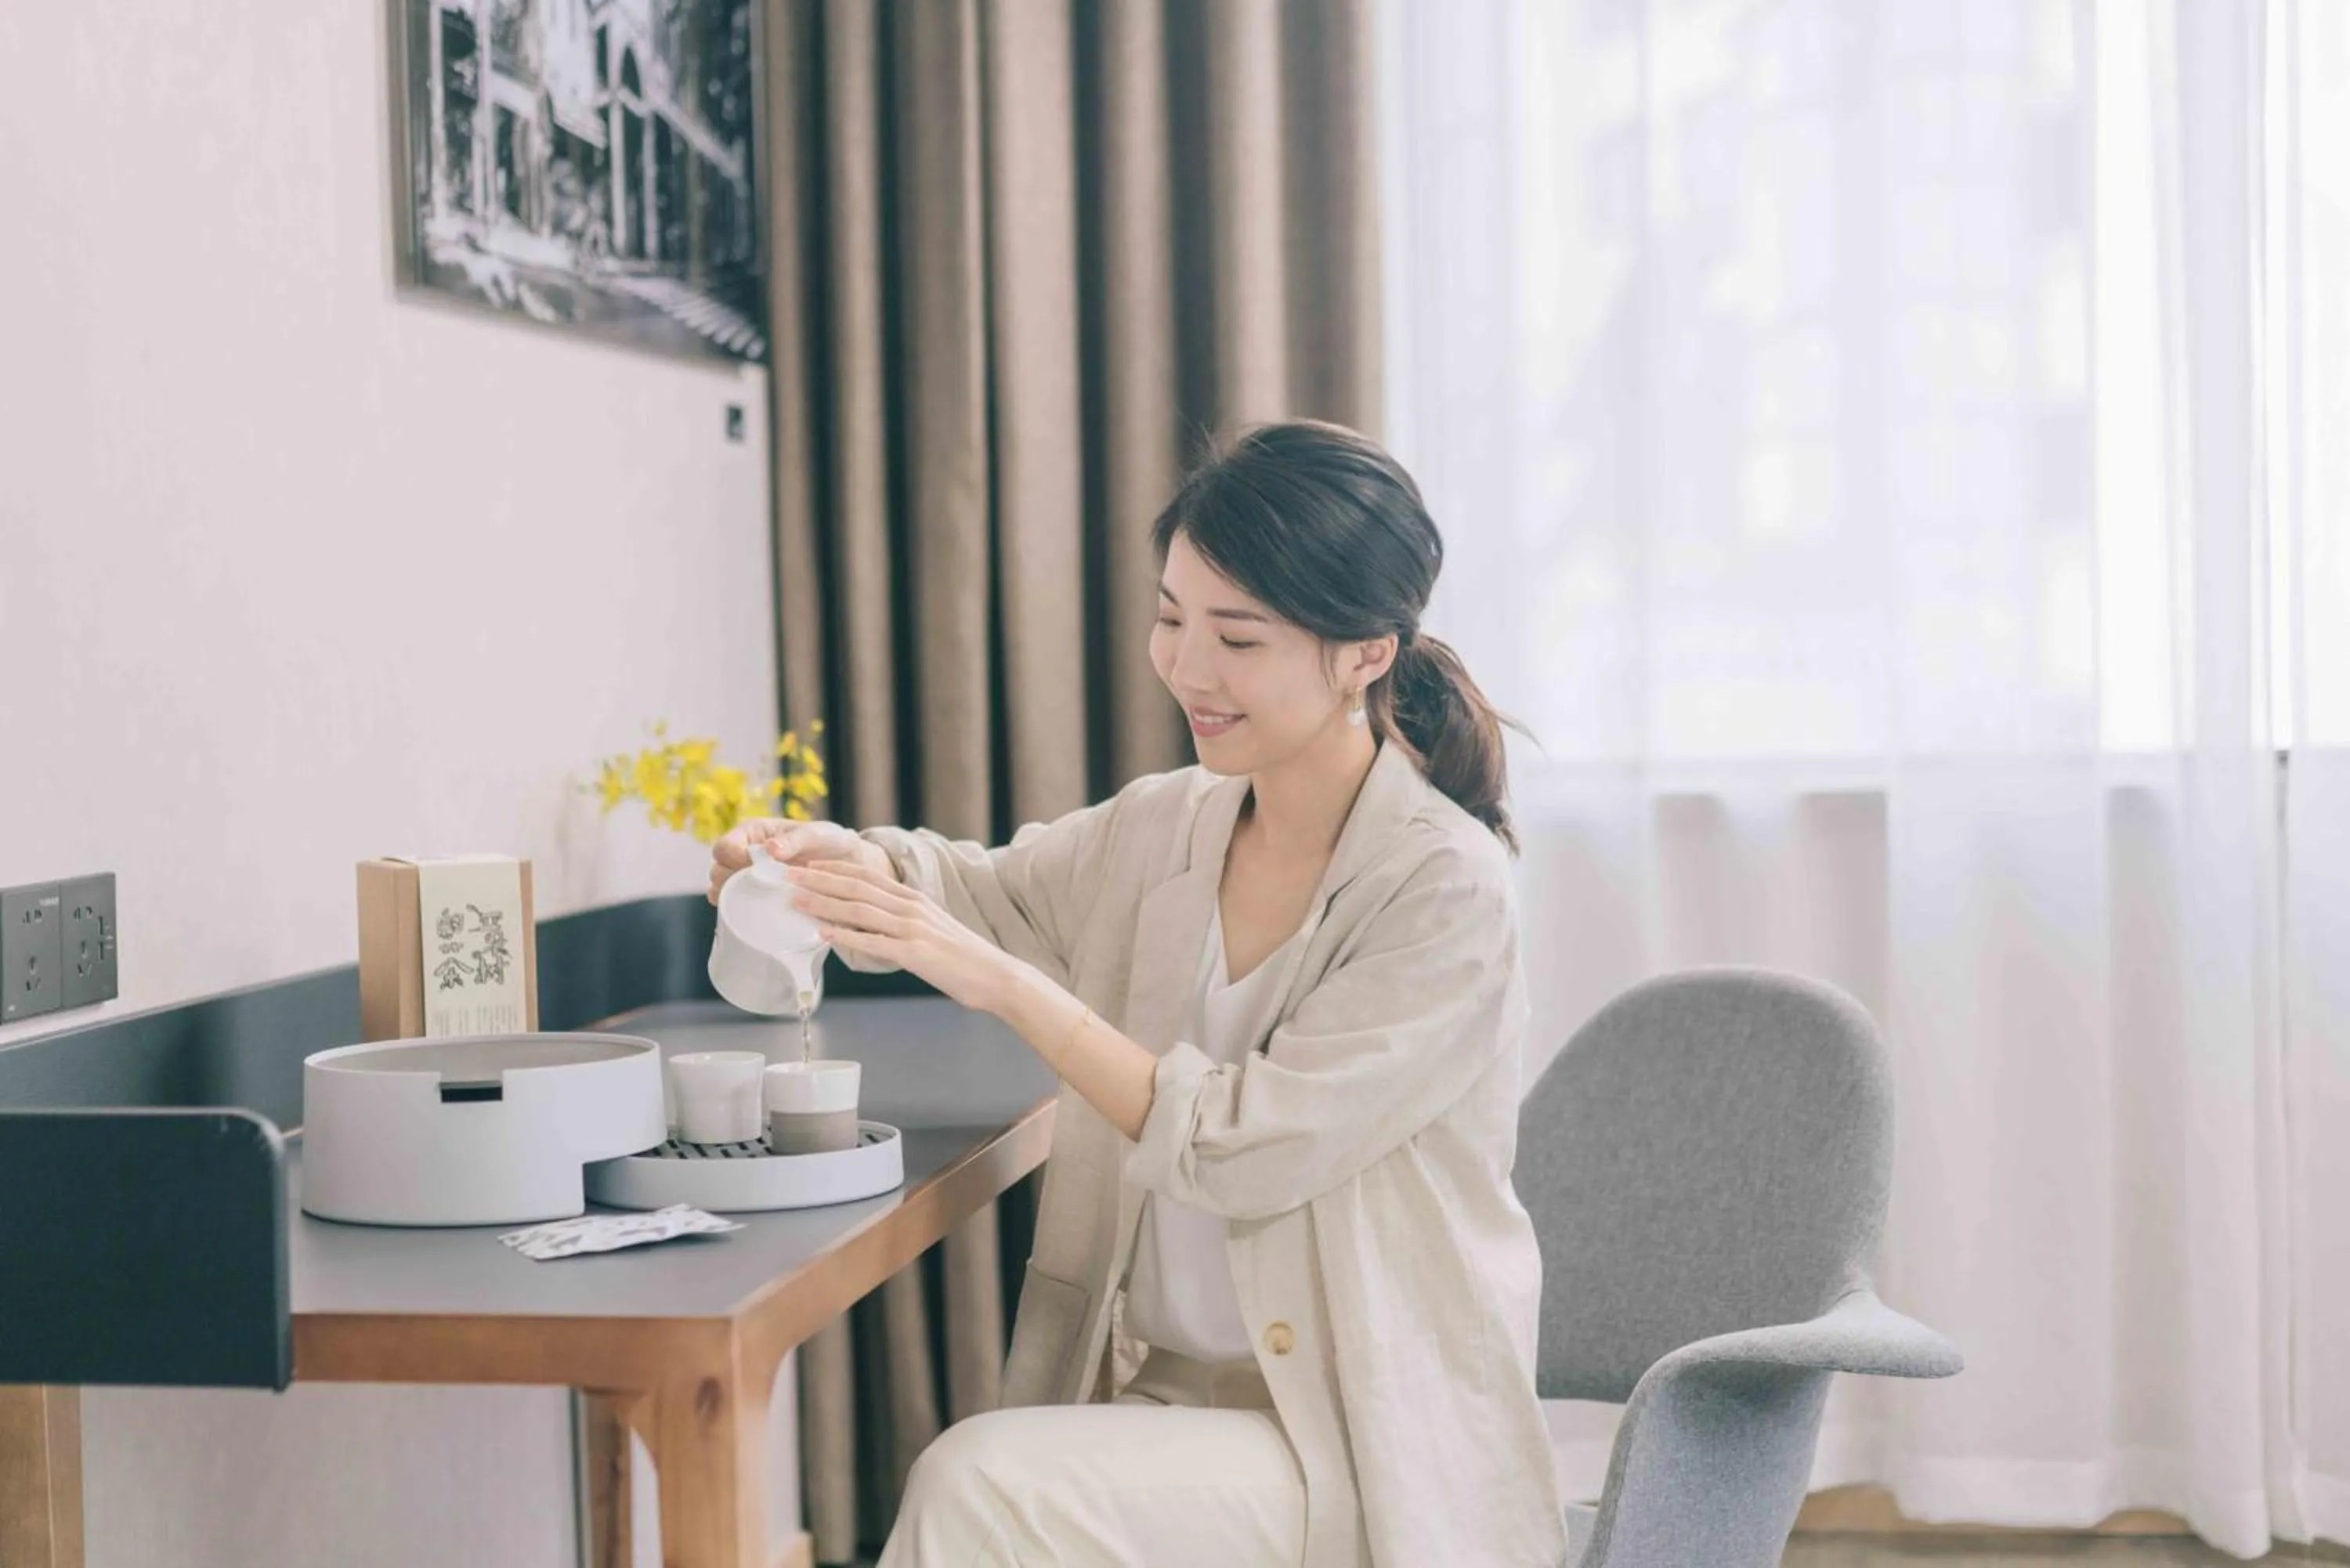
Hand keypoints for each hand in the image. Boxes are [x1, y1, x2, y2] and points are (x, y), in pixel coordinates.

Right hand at [708, 818, 891, 904]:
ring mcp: (749, 877)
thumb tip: (772, 848)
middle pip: (718, 870)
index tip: (747, 863)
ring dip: (731, 898)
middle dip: (727, 881)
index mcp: (752, 834)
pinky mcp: (758, 896)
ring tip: (750, 904)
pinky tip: (753, 916)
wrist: (844, 864)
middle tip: (750, 888)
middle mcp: (744, 855)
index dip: (730, 855)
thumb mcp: (816, 834)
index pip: (724, 846)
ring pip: (723, 890)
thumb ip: (795, 840)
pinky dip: (741, 911)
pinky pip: (739, 906)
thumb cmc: (827, 841)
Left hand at [783, 859, 1022, 1013]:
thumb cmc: (963, 958)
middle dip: (819, 879)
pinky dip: (845, 936)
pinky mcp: (914, 954)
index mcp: (914, 899)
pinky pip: (873, 942)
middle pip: (857, 887)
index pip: (867, 875)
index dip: (834, 869)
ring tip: (796, 901)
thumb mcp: (932, 930)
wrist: (996, 976)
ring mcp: (912, 930)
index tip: (807, 865)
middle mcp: (911, 908)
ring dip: (824, 903)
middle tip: (788, 875)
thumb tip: (872, 927)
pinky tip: (823, 933)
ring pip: (859, 910)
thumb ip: (903, 923)